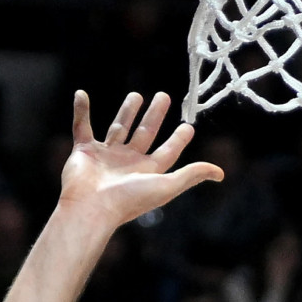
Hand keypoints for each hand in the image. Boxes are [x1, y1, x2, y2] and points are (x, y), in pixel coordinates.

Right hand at [59, 90, 223, 228]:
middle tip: (164, 96)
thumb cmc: (130, 199)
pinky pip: (81, 127)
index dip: (179, 139)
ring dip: (127, 112)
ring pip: (118, 128)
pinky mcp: (83, 151)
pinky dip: (80, 111)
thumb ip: (191, 175)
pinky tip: (81, 94)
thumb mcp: (167, 185)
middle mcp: (128, 163)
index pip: (168, 152)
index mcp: (148, 171)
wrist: (92, 207)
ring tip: (136, 95)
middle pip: (145, 134)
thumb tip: (220, 173)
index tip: (188, 126)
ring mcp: (105, 156)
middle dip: (155, 115)